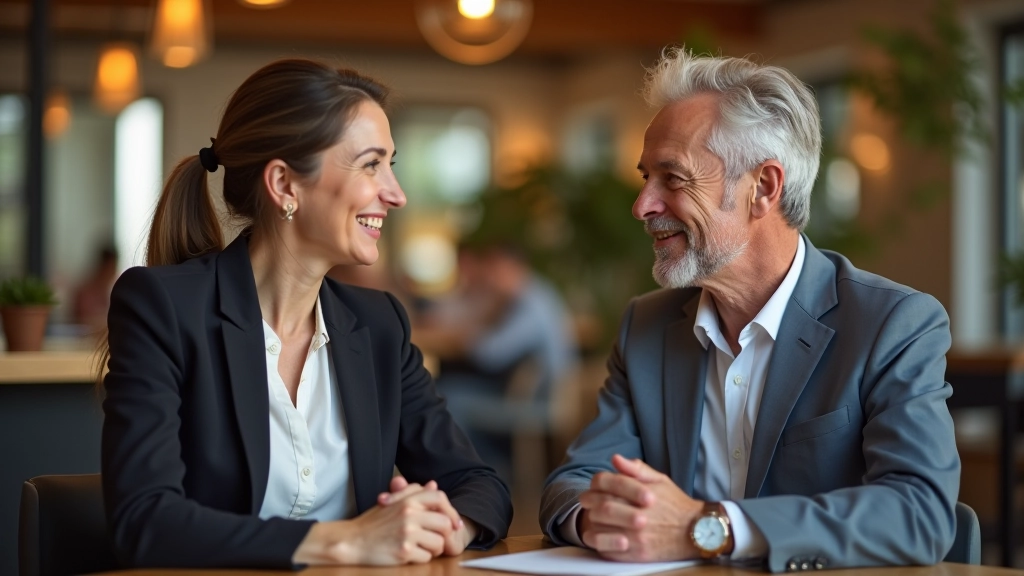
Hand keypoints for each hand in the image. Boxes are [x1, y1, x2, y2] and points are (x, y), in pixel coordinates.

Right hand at [380, 476, 476, 555]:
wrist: (352, 541)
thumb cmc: (373, 523)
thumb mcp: (392, 502)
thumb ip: (413, 492)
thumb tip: (434, 484)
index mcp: (408, 500)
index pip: (440, 498)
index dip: (451, 511)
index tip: (454, 523)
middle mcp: (409, 514)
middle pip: (445, 524)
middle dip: (444, 535)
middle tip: (436, 540)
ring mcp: (407, 533)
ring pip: (439, 543)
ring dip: (434, 549)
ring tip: (421, 548)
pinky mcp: (404, 551)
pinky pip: (426, 557)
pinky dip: (421, 559)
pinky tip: (410, 555)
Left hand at [578, 454, 703, 561]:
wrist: (697, 532)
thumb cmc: (676, 505)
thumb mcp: (660, 480)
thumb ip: (637, 469)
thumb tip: (615, 459)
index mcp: (641, 492)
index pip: (605, 482)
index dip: (595, 484)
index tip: (593, 488)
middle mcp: (638, 514)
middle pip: (600, 506)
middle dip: (589, 502)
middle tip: (587, 504)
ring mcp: (636, 536)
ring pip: (599, 528)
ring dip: (591, 522)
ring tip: (593, 519)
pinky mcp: (636, 554)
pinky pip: (606, 549)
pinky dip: (598, 542)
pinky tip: (600, 536)